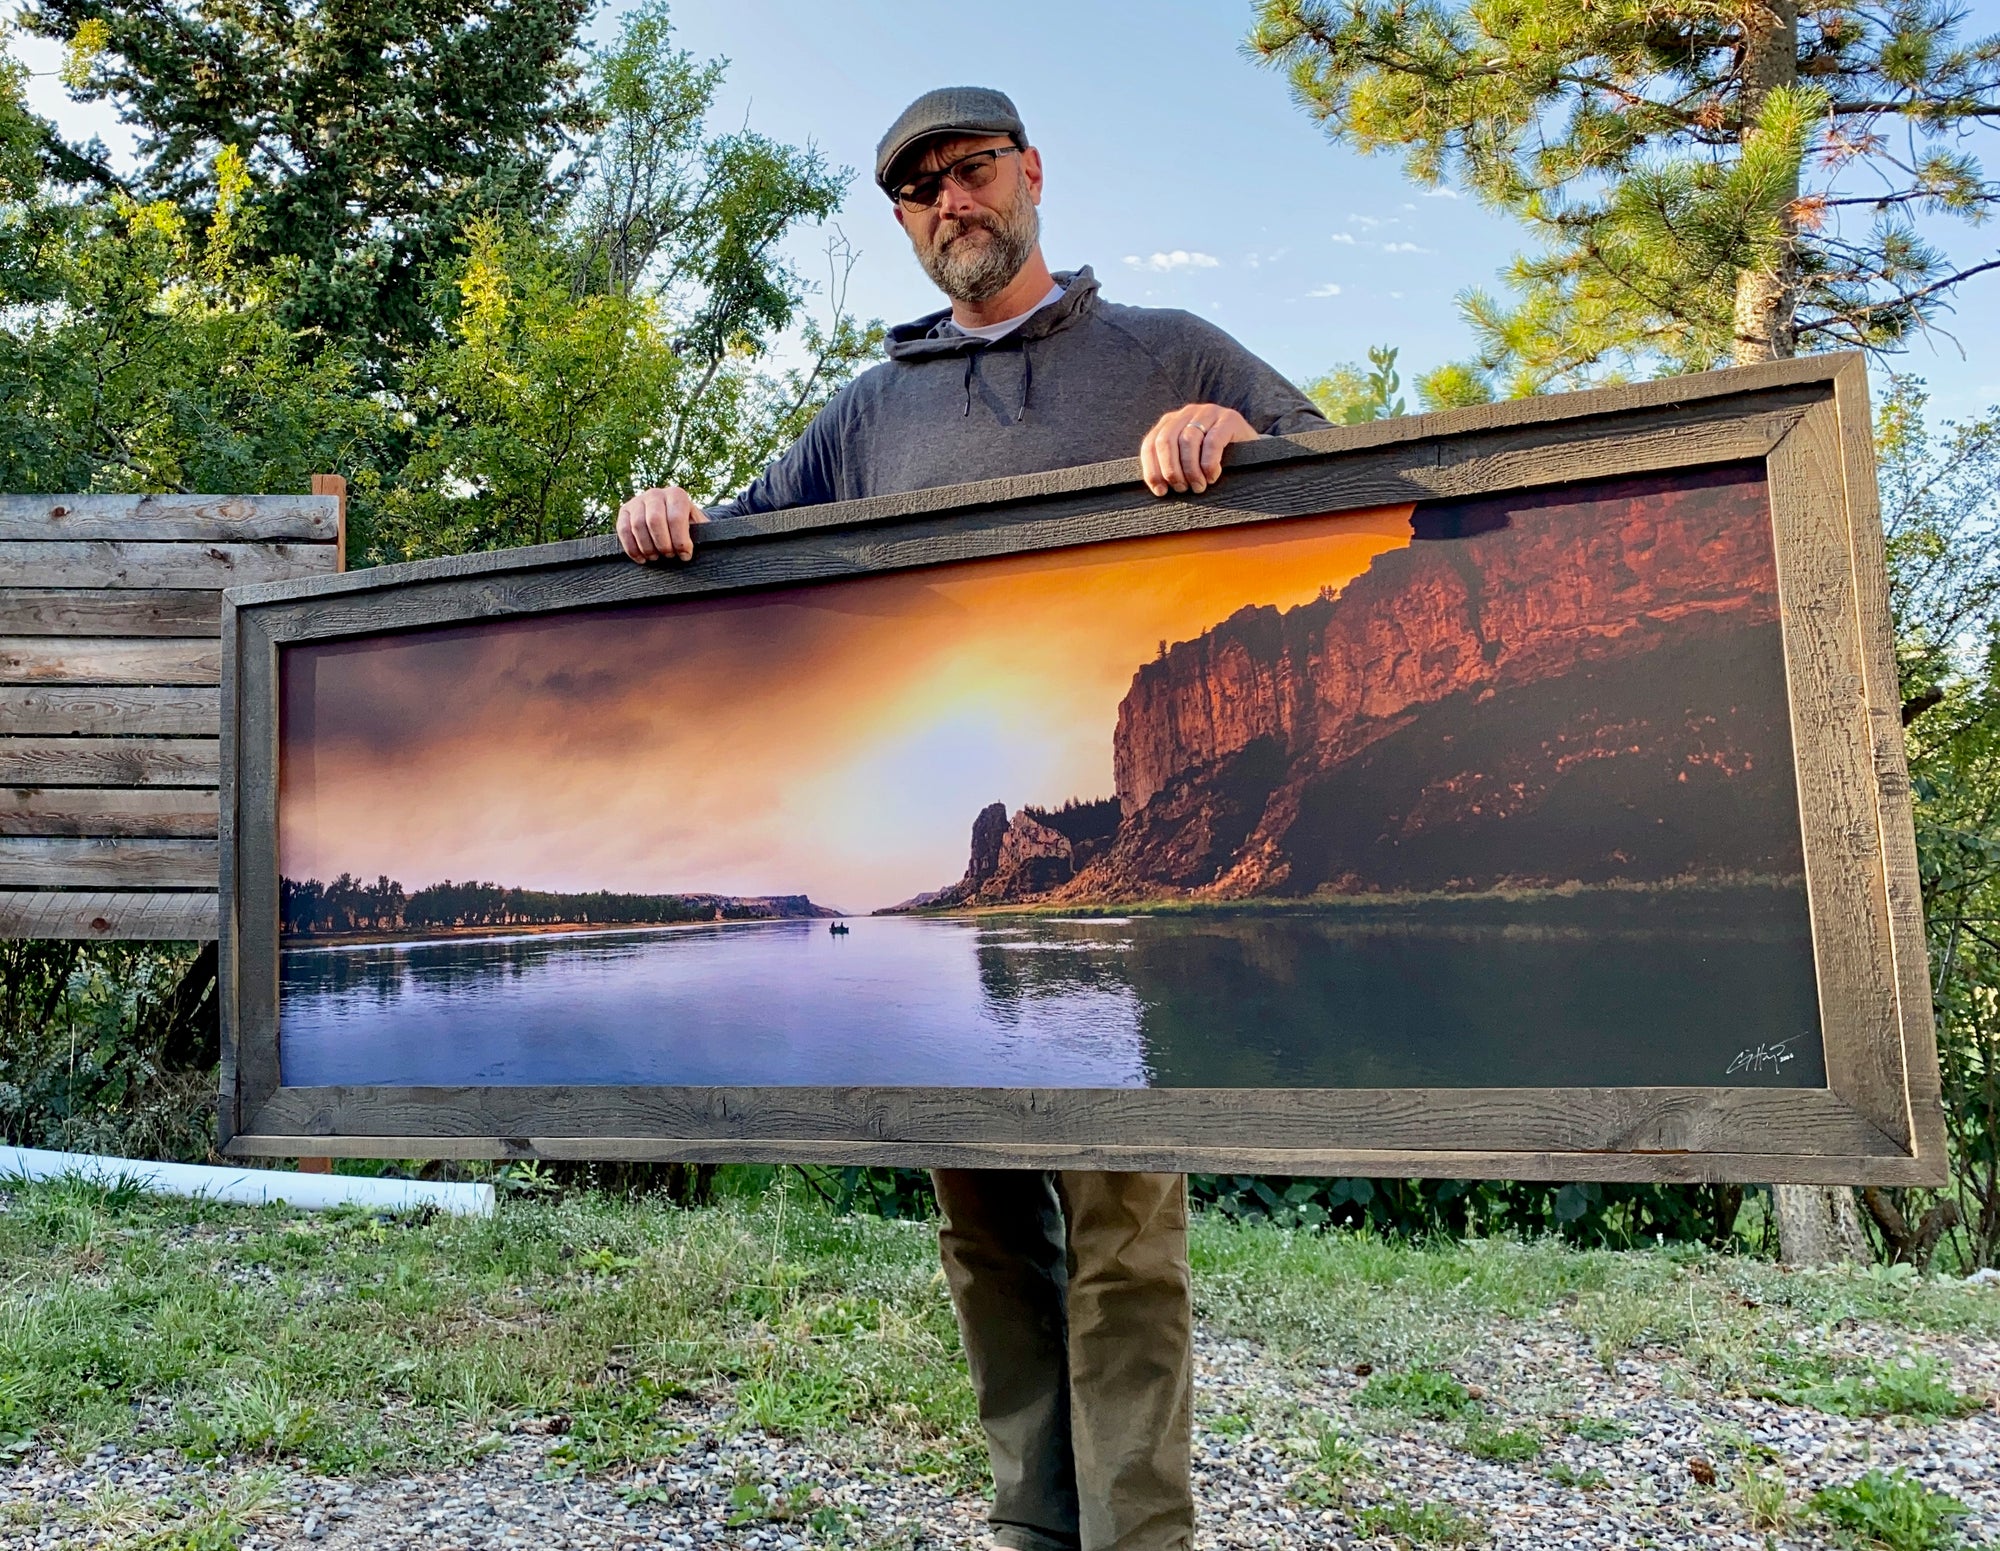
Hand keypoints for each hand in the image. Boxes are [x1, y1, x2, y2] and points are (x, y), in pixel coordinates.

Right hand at [616, 485, 708, 562]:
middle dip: (663, 544)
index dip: (680, 541)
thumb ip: (699, 534)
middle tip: (669, 555)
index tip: (685, 555)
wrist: (673, 519)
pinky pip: (623, 530)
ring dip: (647, 548)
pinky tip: (641, 559)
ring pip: (637, 526)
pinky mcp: (624, 511)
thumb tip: (689, 550)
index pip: (676, 518)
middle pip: (654, 521)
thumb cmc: (689, 527)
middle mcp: (656, 493)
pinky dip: (632, 548)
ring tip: (656, 557)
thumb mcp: (698, 527)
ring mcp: (638, 501)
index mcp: (677, 495)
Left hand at [1140, 404, 1258, 496]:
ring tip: (1199, 487)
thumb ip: (1171, 465)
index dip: (1152, 470)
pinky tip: (1213, 476)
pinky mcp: (1229, 418)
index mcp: (1171, 422)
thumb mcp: (1189, 459)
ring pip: (1187, 441)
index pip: (1150, 444)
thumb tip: (1157, 488)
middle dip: (1171, 470)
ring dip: (1191, 470)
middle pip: (1166, 441)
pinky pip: (1212, 442)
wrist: (1252, 449)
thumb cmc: (1216, 460)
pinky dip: (1209, 464)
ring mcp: (1208, 412)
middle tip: (1182, 489)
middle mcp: (1187, 413)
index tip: (1161, 491)